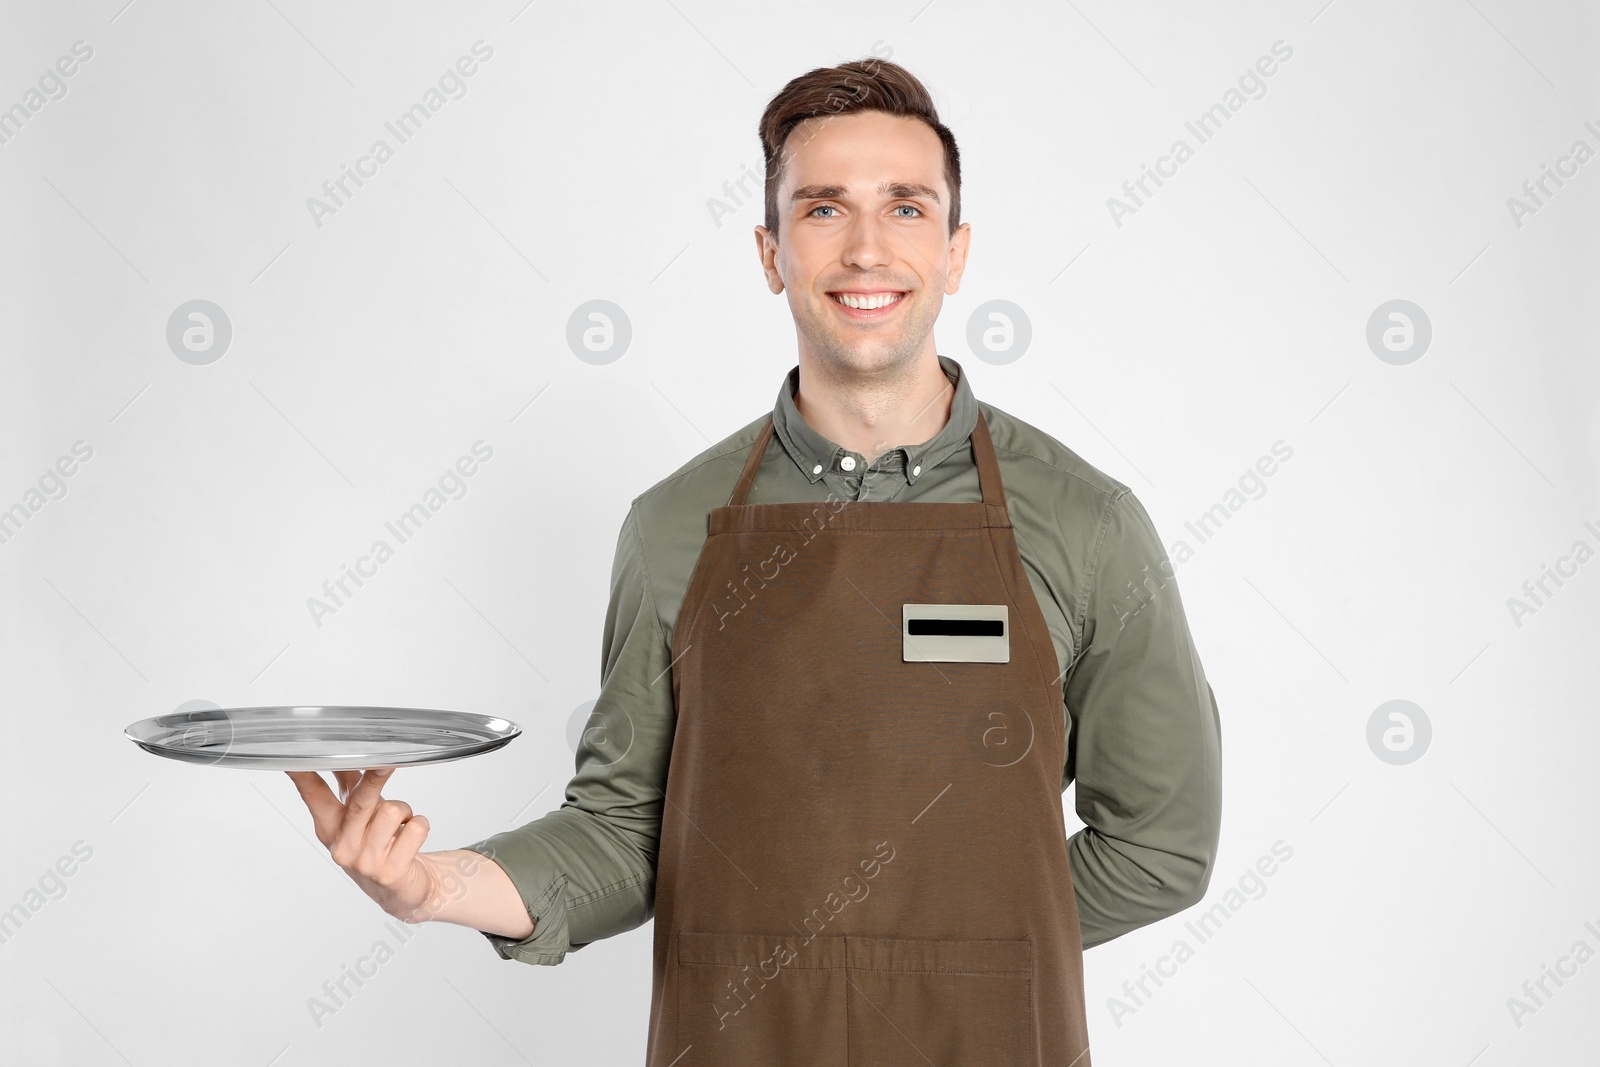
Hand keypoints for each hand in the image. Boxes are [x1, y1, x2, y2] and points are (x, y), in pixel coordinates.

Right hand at [286, 767, 442, 923]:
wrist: (400, 889)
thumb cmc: (376, 842)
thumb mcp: (357, 813)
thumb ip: (350, 782)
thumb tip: (346, 746)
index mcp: (329, 826)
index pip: (313, 795)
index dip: (303, 775)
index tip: (291, 758)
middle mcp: (343, 844)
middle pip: (360, 802)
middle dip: (376, 778)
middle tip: (387, 761)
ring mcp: (365, 861)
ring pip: (392, 811)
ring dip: (405, 810)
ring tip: (400, 823)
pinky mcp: (390, 871)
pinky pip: (415, 828)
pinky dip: (420, 825)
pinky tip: (411, 838)